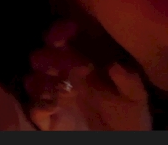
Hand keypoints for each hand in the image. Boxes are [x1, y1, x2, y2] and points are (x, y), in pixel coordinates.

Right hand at [26, 21, 151, 130]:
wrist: (119, 141)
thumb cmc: (128, 117)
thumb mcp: (135, 98)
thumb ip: (128, 82)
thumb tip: (114, 65)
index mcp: (82, 65)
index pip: (63, 40)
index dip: (59, 32)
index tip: (63, 36)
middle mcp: (63, 77)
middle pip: (41, 57)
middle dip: (47, 58)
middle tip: (60, 67)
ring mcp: (53, 97)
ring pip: (32, 81)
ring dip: (41, 82)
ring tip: (58, 89)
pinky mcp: (48, 119)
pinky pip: (34, 109)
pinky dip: (40, 107)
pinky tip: (54, 107)